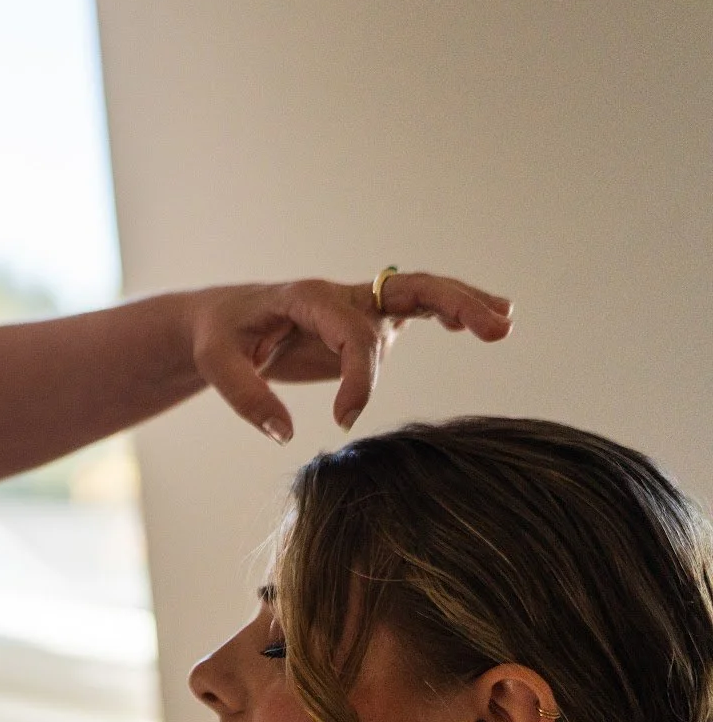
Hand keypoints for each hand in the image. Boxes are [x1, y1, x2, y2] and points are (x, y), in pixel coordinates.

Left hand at [186, 271, 512, 442]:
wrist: (218, 322)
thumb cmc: (219, 337)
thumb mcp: (216, 363)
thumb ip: (246, 397)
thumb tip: (285, 433)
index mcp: (307, 299)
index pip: (353, 334)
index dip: (359, 378)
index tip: (344, 420)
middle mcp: (339, 297)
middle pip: (406, 288)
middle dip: (451, 304)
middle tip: (493, 329)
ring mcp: (356, 307)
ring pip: (418, 294)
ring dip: (462, 304)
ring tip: (505, 322)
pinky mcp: (363, 323)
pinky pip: (412, 312)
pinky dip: (447, 312)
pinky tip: (480, 323)